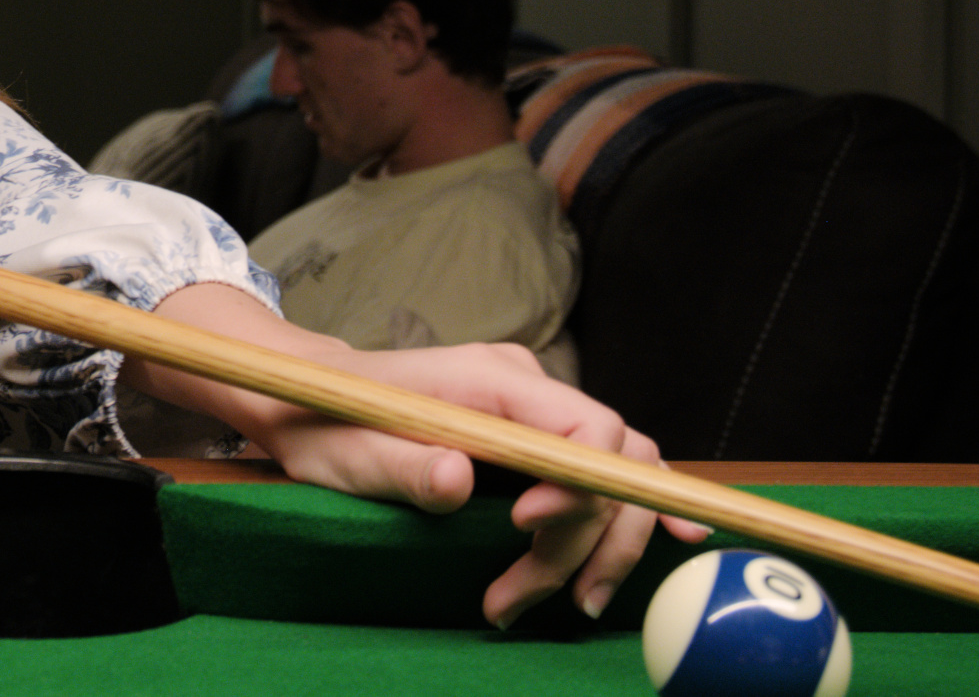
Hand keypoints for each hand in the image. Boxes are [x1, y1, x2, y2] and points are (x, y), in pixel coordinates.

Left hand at [130, 284, 709, 627]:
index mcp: (488, 377)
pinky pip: (602, 472)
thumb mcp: (349, 454)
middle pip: (607, 463)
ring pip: (614, 476)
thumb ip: (404, 467)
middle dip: (581, 541)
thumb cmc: (328, 422)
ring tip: (565, 601)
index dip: (579, 485)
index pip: (584, 423)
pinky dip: (623, 515)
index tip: (525, 526)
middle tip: (521, 596)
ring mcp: (534, 409)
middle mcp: (525, 386)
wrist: (310, 400)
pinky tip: (667, 540)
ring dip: (601, 545)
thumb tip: (456, 479)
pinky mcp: (533, 437)